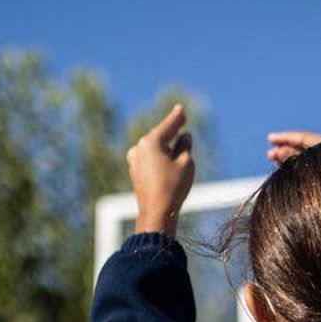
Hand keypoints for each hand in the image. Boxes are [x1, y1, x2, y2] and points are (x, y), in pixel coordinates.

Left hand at [129, 104, 195, 234]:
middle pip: (160, 136)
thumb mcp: (186, 163)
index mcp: (150, 142)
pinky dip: (160, 158)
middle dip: (172, 133)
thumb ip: (185, 146)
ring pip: (155, 149)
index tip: (181, 108)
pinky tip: (169, 162)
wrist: (156, 213)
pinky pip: (150, 160)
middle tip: (182, 123)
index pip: (168, 126)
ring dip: (167, 147)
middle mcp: (138, 148)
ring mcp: (134, 161)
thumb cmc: (173, 187)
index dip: (177, 117)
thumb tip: (184, 137)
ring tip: (180, 147)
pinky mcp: (135, 173)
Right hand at [266, 130, 320, 164]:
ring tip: (276, 162)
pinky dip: (301, 165)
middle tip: (270, 155)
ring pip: (310, 156)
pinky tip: (289, 169)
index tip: (270, 138)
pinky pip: (315, 165)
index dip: (285, 137)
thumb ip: (295, 159)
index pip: (304, 137)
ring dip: (292, 158)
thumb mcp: (310, 170)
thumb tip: (280, 151)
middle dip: (287, 149)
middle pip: (307, 146)